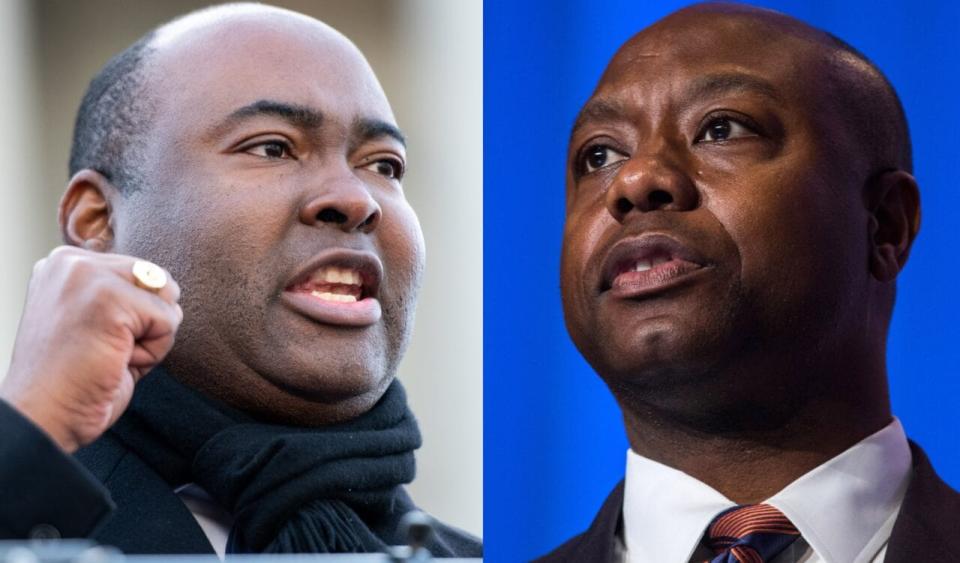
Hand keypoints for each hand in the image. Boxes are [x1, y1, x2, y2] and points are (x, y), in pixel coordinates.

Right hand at [0, 246, 181, 452]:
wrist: (45, 417)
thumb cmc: (75, 379)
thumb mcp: (98, 322)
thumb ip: (126, 295)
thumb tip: (169, 286)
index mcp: (67, 263)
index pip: (144, 274)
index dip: (137, 317)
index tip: (95, 340)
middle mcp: (73, 262)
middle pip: (160, 281)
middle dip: (148, 324)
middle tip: (106, 351)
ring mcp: (88, 276)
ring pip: (167, 300)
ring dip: (150, 339)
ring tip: (110, 355)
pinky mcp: (108, 298)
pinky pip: (168, 321)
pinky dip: (152, 352)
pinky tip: (115, 362)